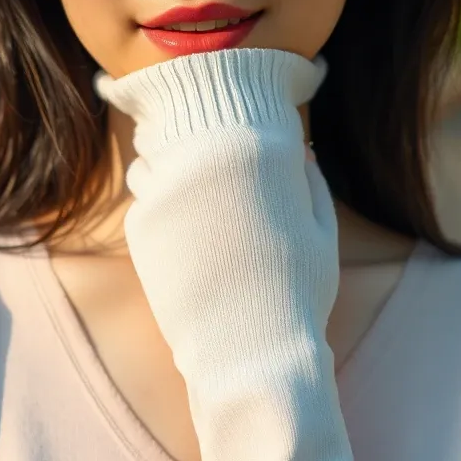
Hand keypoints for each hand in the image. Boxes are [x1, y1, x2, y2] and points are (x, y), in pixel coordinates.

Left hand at [96, 47, 340, 389]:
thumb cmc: (295, 293)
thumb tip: (302, 151)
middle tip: (204, 176)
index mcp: (253, 152)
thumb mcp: (320, 233)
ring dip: (166, 174)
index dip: (223, 124)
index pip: (227, 110)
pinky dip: (157, 211)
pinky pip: (143, 201)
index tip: (227, 140)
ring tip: (192, 212)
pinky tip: (181, 243)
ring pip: (153, 160)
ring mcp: (165, 189)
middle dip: (187, 144)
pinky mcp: (140, 224)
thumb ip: (311, 183)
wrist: (249, 351)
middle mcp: (202, 158)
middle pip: (181, 126)